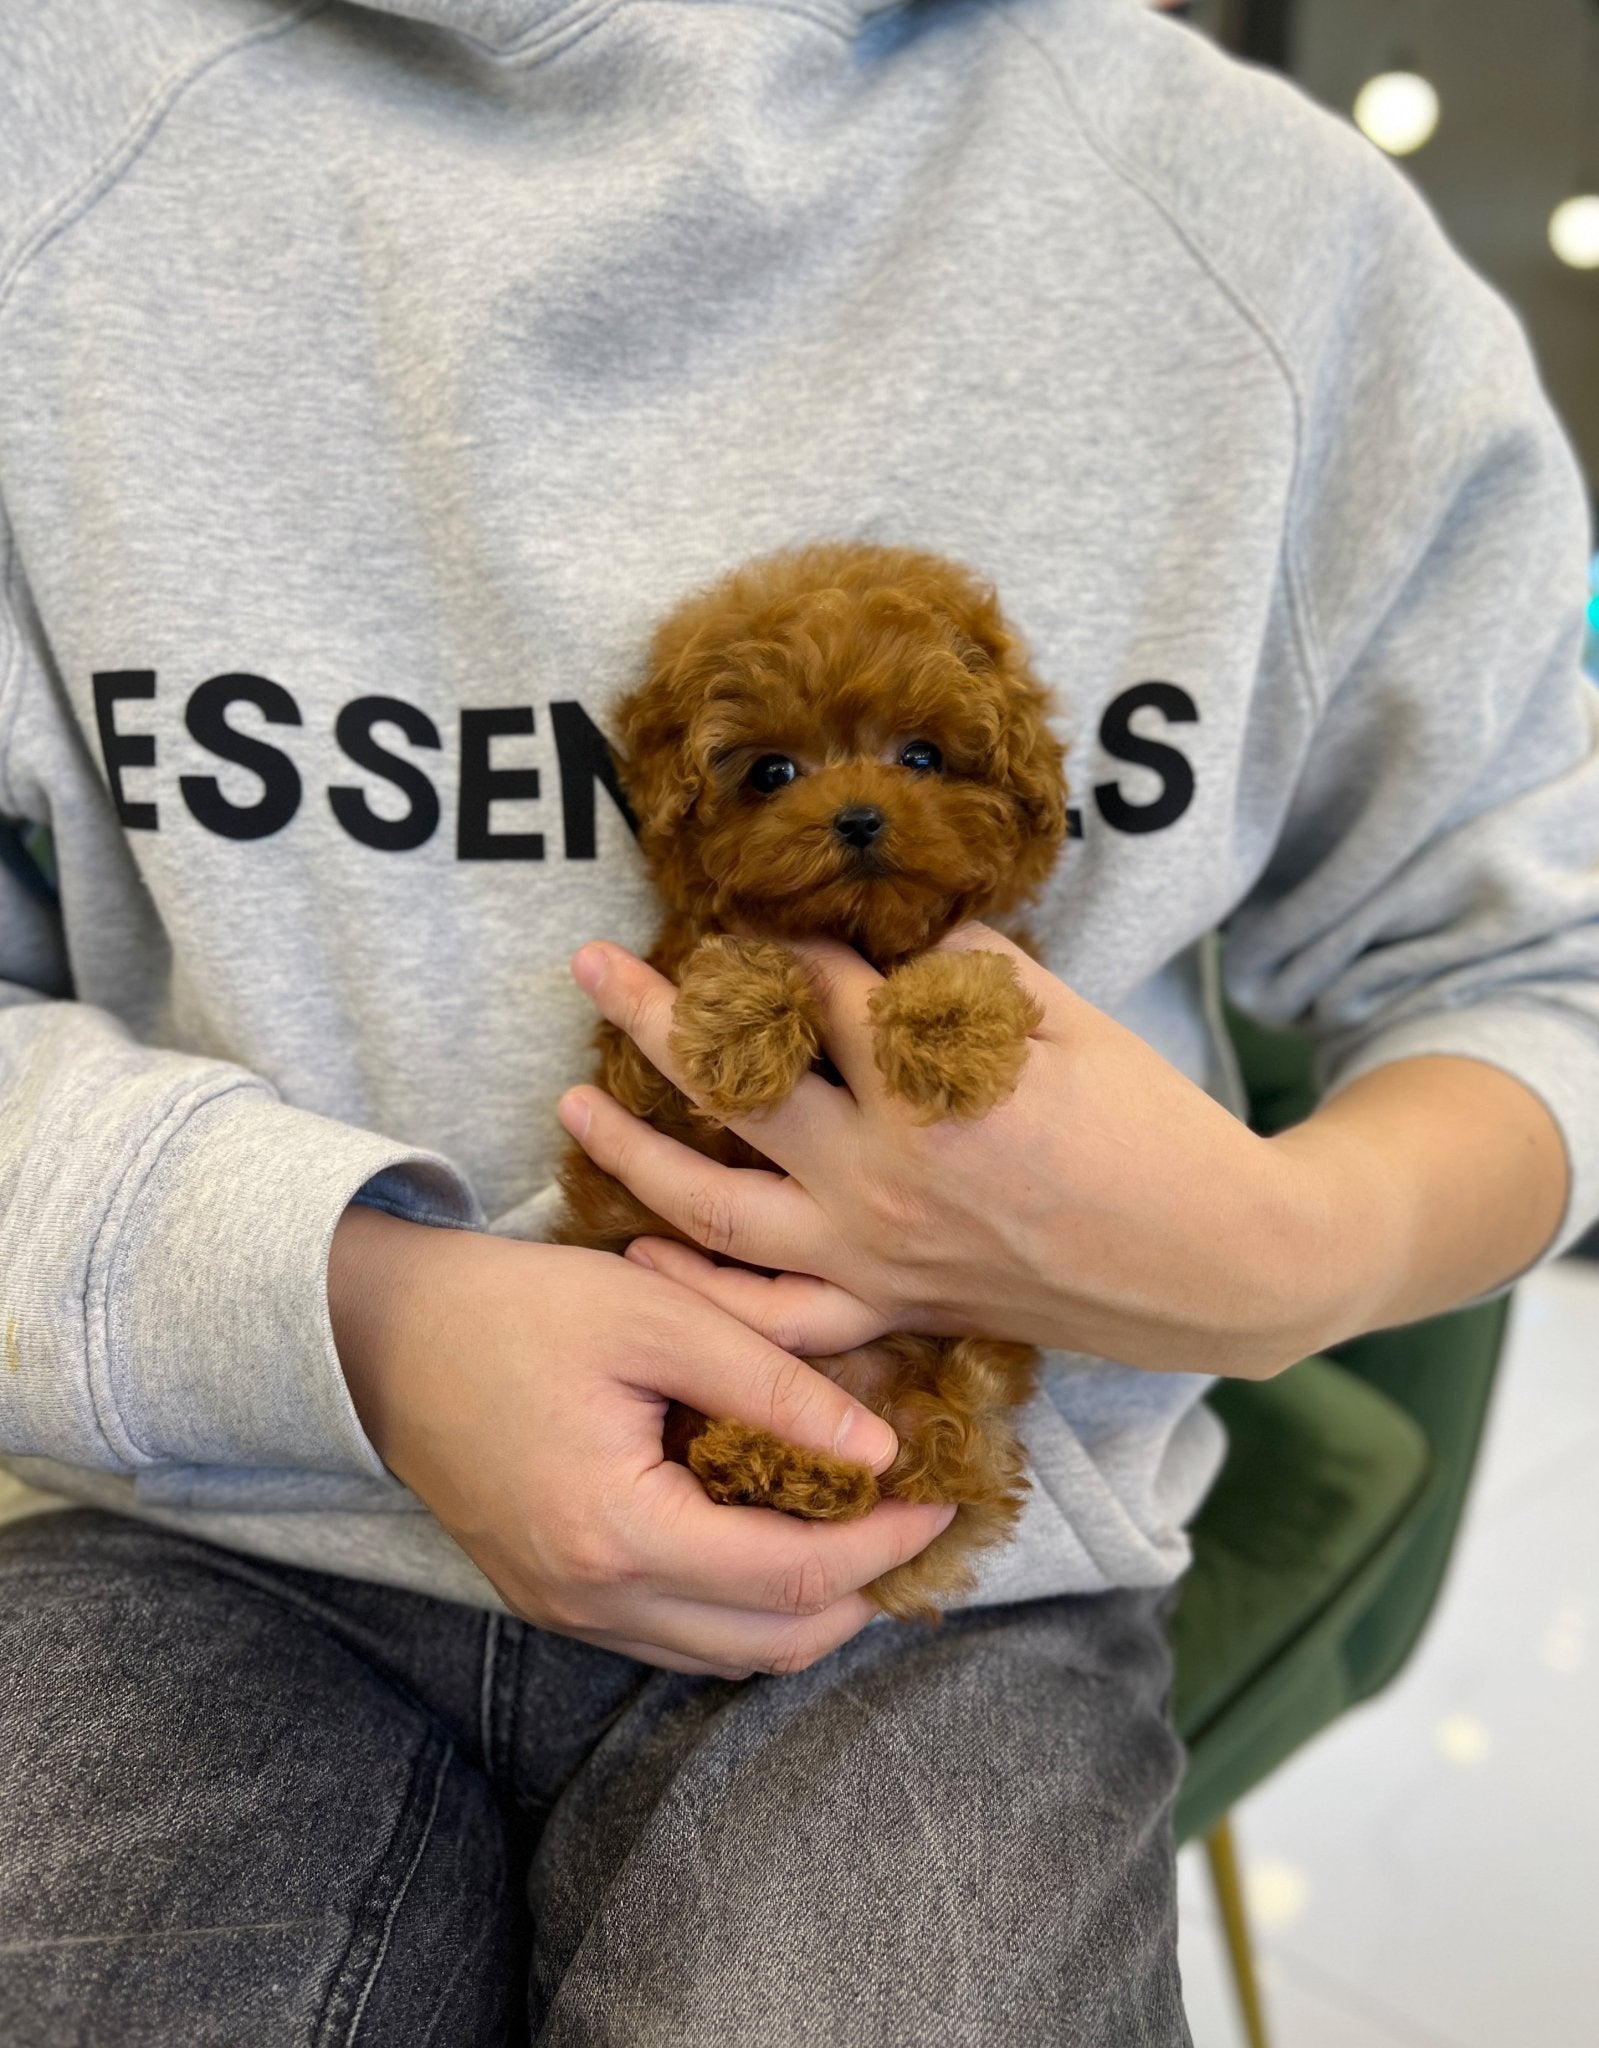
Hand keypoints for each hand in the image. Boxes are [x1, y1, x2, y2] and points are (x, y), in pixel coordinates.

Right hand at [328, 1207, 954, 1676]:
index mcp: (618, 1533)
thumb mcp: (657, 1316)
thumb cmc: (518, 1308)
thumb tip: (881, 1449)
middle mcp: (591, 1599)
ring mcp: (566, 1611)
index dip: (883, 1543)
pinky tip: (774, 1538)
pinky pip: (675, 1636)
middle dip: (861, 1594)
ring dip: (805, 1610)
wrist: (384, 1334)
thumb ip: (774, 1383)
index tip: (942, 1496)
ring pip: (725, 1653)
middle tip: (914, 1525)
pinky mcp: (552, 1600)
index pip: (792, 1578)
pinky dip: (743, 1605)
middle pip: (769, 1643)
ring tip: (861, 1532)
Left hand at [557, 926, 1382, 1379]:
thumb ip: (969, 969)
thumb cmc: (1154, 1128)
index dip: (773, 948)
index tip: (742, 924)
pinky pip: (772, 1314)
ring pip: (718, 1203)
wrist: (1215, 1263)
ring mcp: (875, 1249)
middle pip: (733, 1080)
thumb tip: (902, 944)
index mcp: (931, 1077)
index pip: (814, 992)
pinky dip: (699, 1292)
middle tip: (588, 967)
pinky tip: (637, 1254)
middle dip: (651, 1014)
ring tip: (566, 1103)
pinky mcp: (891, 1305)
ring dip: (634, 1150)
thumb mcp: (1069, 1017)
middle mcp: (881, 1168)